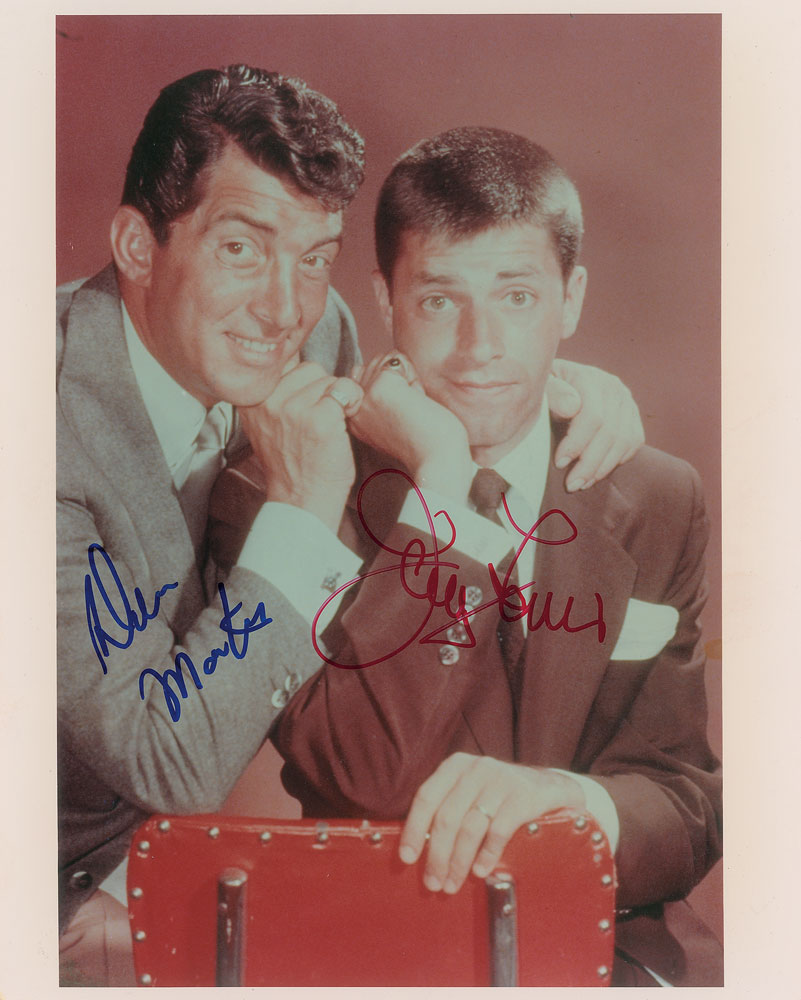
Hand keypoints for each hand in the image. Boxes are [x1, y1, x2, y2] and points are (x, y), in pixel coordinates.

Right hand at [237, 361, 362, 532]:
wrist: (302, 500)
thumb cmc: (292, 462)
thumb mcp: (268, 423)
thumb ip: (275, 392)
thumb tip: (292, 353)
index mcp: (250, 399)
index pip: (282, 361)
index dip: (302, 377)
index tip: (306, 397)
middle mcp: (267, 401)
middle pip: (310, 368)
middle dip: (321, 389)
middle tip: (316, 419)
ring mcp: (293, 409)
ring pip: (329, 378)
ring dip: (337, 398)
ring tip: (327, 425)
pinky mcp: (320, 418)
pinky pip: (345, 391)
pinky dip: (351, 405)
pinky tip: (340, 427)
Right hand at [348, 352, 472, 503]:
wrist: (438, 460)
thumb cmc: (426, 442)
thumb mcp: (392, 419)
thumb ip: (380, 396)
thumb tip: (385, 361)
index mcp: (354, 418)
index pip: (361, 376)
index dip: (390, 388)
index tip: (400, 417)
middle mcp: (355, 408)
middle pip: (373, 364)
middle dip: (397, 380)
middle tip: (408, 412)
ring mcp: (365, 396)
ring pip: (384, 359)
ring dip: (406, 377)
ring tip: (412, 407)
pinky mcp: (381, 387)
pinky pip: (398, 358)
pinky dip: (414, 375)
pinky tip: (418, 400)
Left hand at [398, 752, 584, 893]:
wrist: (551, 786)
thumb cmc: (501, 797)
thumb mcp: (472, 792)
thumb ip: (449, 809)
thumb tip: (419, 849)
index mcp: (456, 766)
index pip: (426, 797)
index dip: (414, 829)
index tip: (407, 858)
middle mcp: (476, 769)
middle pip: (447, 817)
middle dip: (437, 855)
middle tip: (433, 883)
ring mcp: (501, 780)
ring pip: (470, 827)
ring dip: (458, 862)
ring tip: (452, 884)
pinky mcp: (523, 796)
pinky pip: (498, 831)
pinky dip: (486, 855)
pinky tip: (480, 871)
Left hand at [546, 359, 644, 491]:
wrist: (559, 384)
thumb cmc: (545, 391)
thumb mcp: (541, 387)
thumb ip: (553, 393)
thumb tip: (572, 407)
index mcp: (589, 378)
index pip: (593, 417)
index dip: (577, 444)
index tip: (559, 463)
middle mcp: (613, 388)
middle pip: (610, 433)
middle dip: (589, 464)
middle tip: (571, 484)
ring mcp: (626, 402)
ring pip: (624, 441)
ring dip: (603, 468)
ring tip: (582, 483)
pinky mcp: (632, 415)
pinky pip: (634, 442)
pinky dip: (617, 461)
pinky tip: (597, 472)